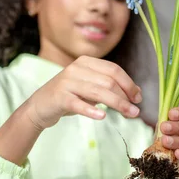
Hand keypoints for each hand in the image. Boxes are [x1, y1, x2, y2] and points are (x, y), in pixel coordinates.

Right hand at [26, 56, 142, 129]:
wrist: (40, 106)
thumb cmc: (69, 97)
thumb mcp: (90, 88)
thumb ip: (110, 87)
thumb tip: (137, 93)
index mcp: (86, 62)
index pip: (114, 70)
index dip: (129, 84)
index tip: (138, 98)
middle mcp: (76, 68)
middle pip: (108, 81)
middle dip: (125, 97)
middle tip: (136, 111)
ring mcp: (66, 82)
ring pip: (97, 92)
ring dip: (117, 104)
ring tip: (130, 115)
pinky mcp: (59, 97)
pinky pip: (78, 104)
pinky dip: (91, 110)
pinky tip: (102, 116)